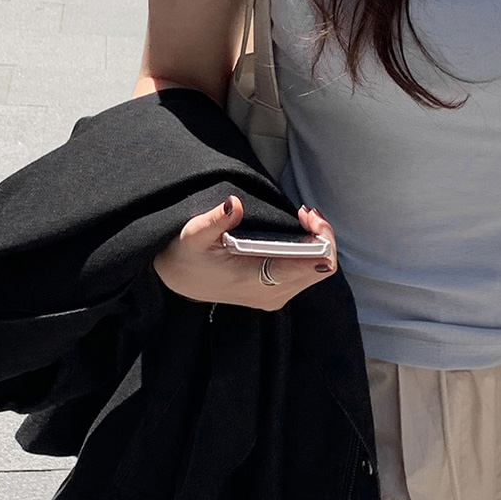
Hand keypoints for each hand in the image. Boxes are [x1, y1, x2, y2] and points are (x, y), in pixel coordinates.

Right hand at [153, 197, 337, 312]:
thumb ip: (215, 220)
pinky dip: (308, 251)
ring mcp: (276, 296)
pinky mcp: (276, 292)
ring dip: (315, 242)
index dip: (321, 238)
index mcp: (258, 282)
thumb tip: (233, 204)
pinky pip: (306, 273)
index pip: (312, 266)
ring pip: (316, 271)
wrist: (178, 280)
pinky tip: (297, 232)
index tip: (307, 215)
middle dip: (321, 236)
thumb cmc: (186, 255)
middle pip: (321, 268)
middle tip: (305, 212)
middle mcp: (273, 294)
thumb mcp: (194, 234)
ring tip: (301, 218)